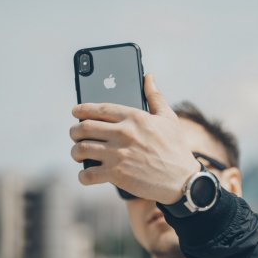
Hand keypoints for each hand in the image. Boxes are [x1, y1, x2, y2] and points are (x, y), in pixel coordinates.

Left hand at [69, 74, 200, 203]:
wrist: (183, 180)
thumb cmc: (176, 148)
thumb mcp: (168, 118)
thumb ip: (155, 96)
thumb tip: (148, 77)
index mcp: (134, 117)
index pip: (99, 109)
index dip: (82, 109)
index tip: (75, 112)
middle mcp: (123, 133)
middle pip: (84, 128)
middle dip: (75, 131)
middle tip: (76, 135)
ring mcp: (118, 154)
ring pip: (81, 149)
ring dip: (76, 152)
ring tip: (79, 154)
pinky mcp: (117, 175)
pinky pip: (88, 173)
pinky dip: (83, 175)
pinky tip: (87, 175)